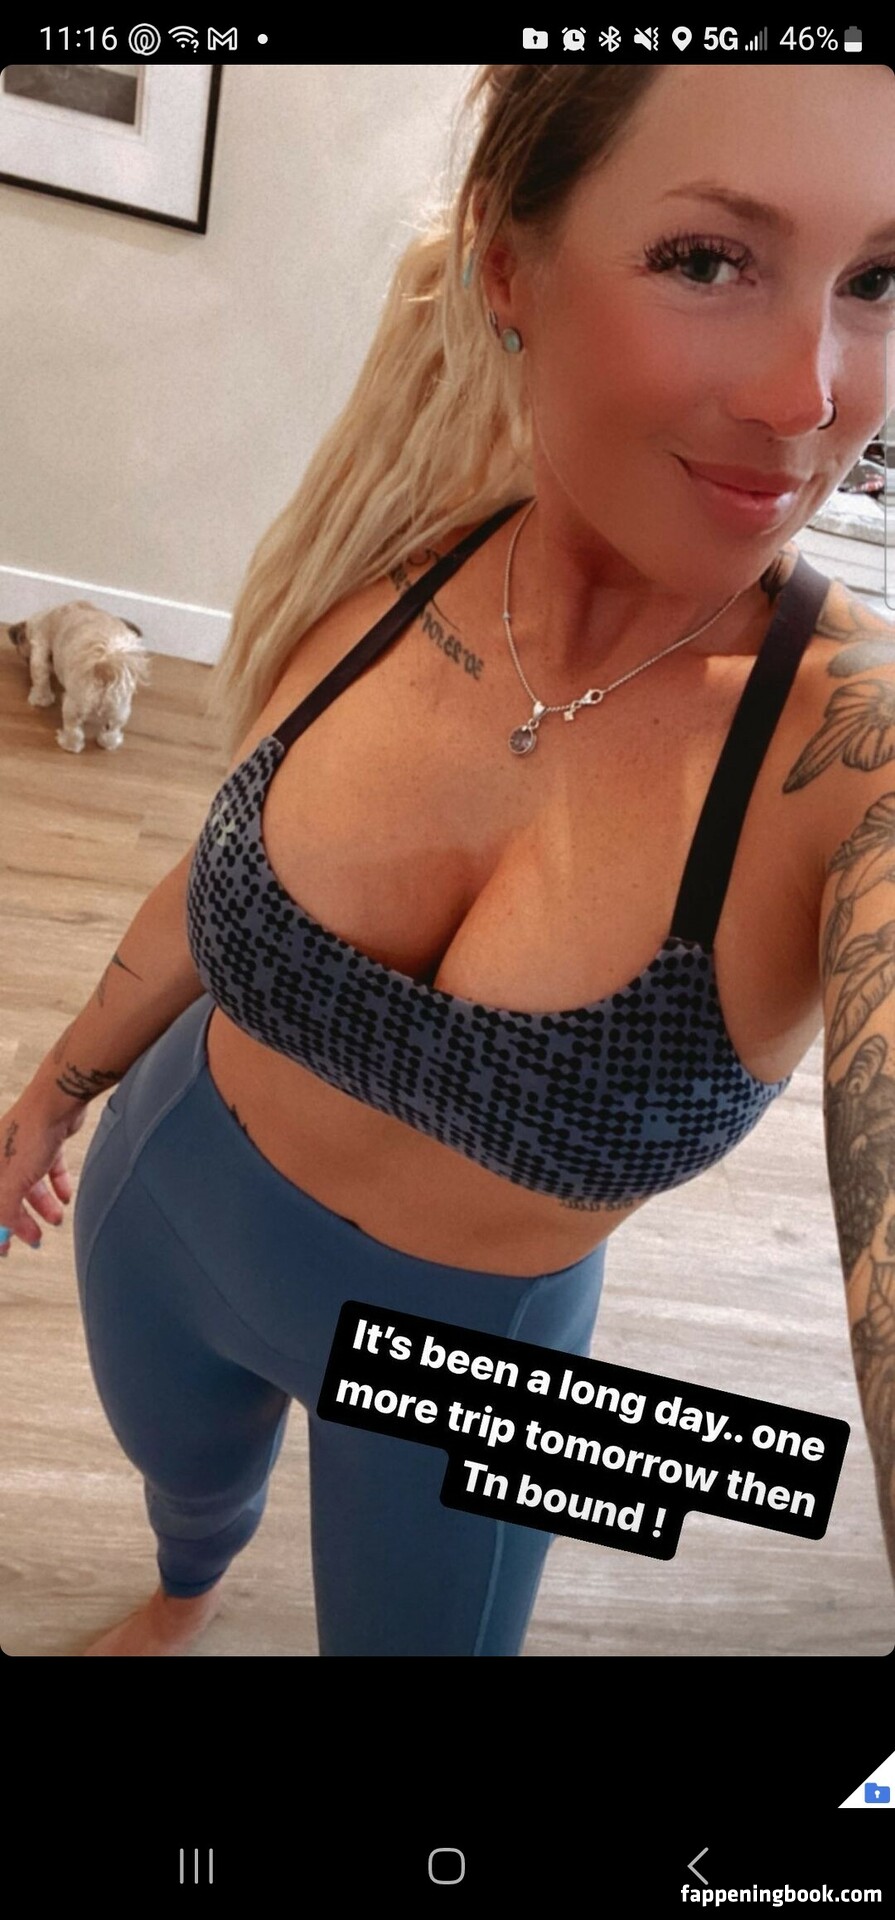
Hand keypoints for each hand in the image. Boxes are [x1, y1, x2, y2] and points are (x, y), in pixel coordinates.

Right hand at [0, 1093, 88, 1254]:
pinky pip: (50, 1169)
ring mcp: (25, 1148)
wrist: (58, 1100)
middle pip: (9, 1195)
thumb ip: (3, 1212)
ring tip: (57, 1219)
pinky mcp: (48, 1141)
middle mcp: (3, 1156)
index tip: (5, 1250)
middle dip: (22, 1220)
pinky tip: (67, 1197)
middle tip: (35, 1239)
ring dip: (43, 1205)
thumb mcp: (11, 1183)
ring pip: (31, 1184)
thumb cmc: (28, 1137)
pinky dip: (58, 1185)